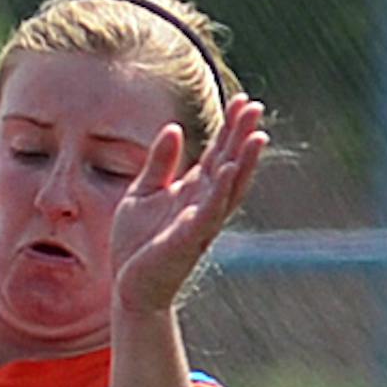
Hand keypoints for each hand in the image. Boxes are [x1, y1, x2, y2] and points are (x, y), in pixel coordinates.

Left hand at [110, 95, 268, 319]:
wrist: (129, 286)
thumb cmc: (138, 243)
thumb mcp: (144, 193)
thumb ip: (159, 163)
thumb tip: (173, 128)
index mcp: (194, 191)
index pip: (217, 153)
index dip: (230, 127)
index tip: (243, 100)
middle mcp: (204, 204)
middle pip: (229, 164)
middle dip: (242, 137)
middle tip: (256, 107)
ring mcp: (200, 223)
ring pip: (229, 188)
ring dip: (243, 162)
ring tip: (258, 136)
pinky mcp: (187, 240)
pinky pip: (208, 213)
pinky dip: (219, 192)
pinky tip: (227, 170)